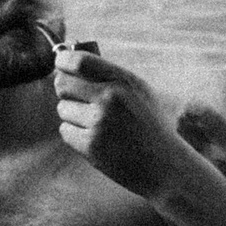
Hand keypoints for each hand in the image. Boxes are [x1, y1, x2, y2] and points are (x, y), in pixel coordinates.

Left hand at [52, 47, 187, 197]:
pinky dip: (75, 134)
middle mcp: (110, 98)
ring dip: (73, 115)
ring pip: (63, 109)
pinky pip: (65, 131)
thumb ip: (109, 76)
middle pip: (63, 84)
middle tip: (75, 96)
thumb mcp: (139, 92)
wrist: (165, 165)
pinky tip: (96, 139)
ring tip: (97, 124)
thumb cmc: (150, 125)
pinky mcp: (90, 146)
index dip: (63, 60)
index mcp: (124, 80)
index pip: (79, 61)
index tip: (61, 63)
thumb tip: (69, 60)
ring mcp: (99, 122)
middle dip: (65, 89)